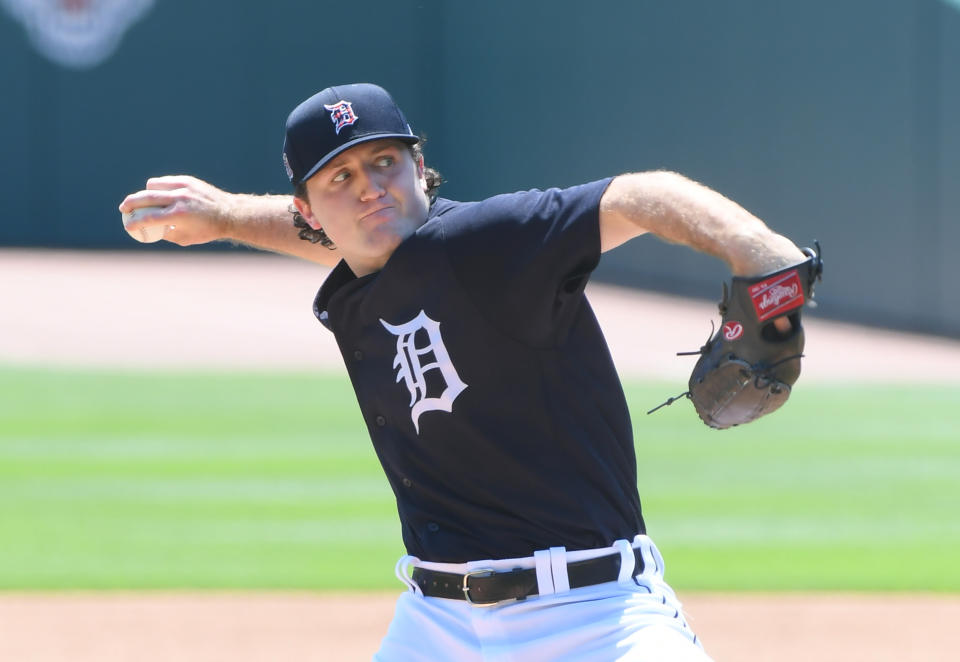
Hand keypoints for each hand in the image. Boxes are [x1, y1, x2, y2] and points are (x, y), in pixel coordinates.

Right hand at [118, 175, 233, 245]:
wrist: (229, 214)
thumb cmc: (207, 230)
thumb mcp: (186, 239)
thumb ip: (166, 234)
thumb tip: (149, 229)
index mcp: (178, 215)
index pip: (148, 218)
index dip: (134, 222)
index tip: (128, 225)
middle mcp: (179, 199)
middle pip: (145, 197)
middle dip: (130, 203)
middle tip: (124, 209)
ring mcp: (183, 187)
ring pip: (153, 185)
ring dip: (146, 193)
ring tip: (146, 202)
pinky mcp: (187, 180)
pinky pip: (166, 181)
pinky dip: (160, 188)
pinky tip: (160, 195)